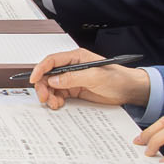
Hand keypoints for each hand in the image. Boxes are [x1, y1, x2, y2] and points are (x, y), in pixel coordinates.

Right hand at [31, 49, 151, 109]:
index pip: (52, 61)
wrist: (129, 90)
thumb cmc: (117, 78)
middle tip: (44, 97)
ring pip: (52, 86)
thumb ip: (73, 77)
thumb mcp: (95, 76)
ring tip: (54, 103)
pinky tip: (58, 105)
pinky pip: (59, 95)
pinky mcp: (75, 90)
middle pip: (49, 75)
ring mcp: (72, 79)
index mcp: (76, 58)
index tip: (33, 79)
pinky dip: (56, 100)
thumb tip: (54, 80)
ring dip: (49, 95)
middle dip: (43, 86)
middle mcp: (72, 67)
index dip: (40, 69)